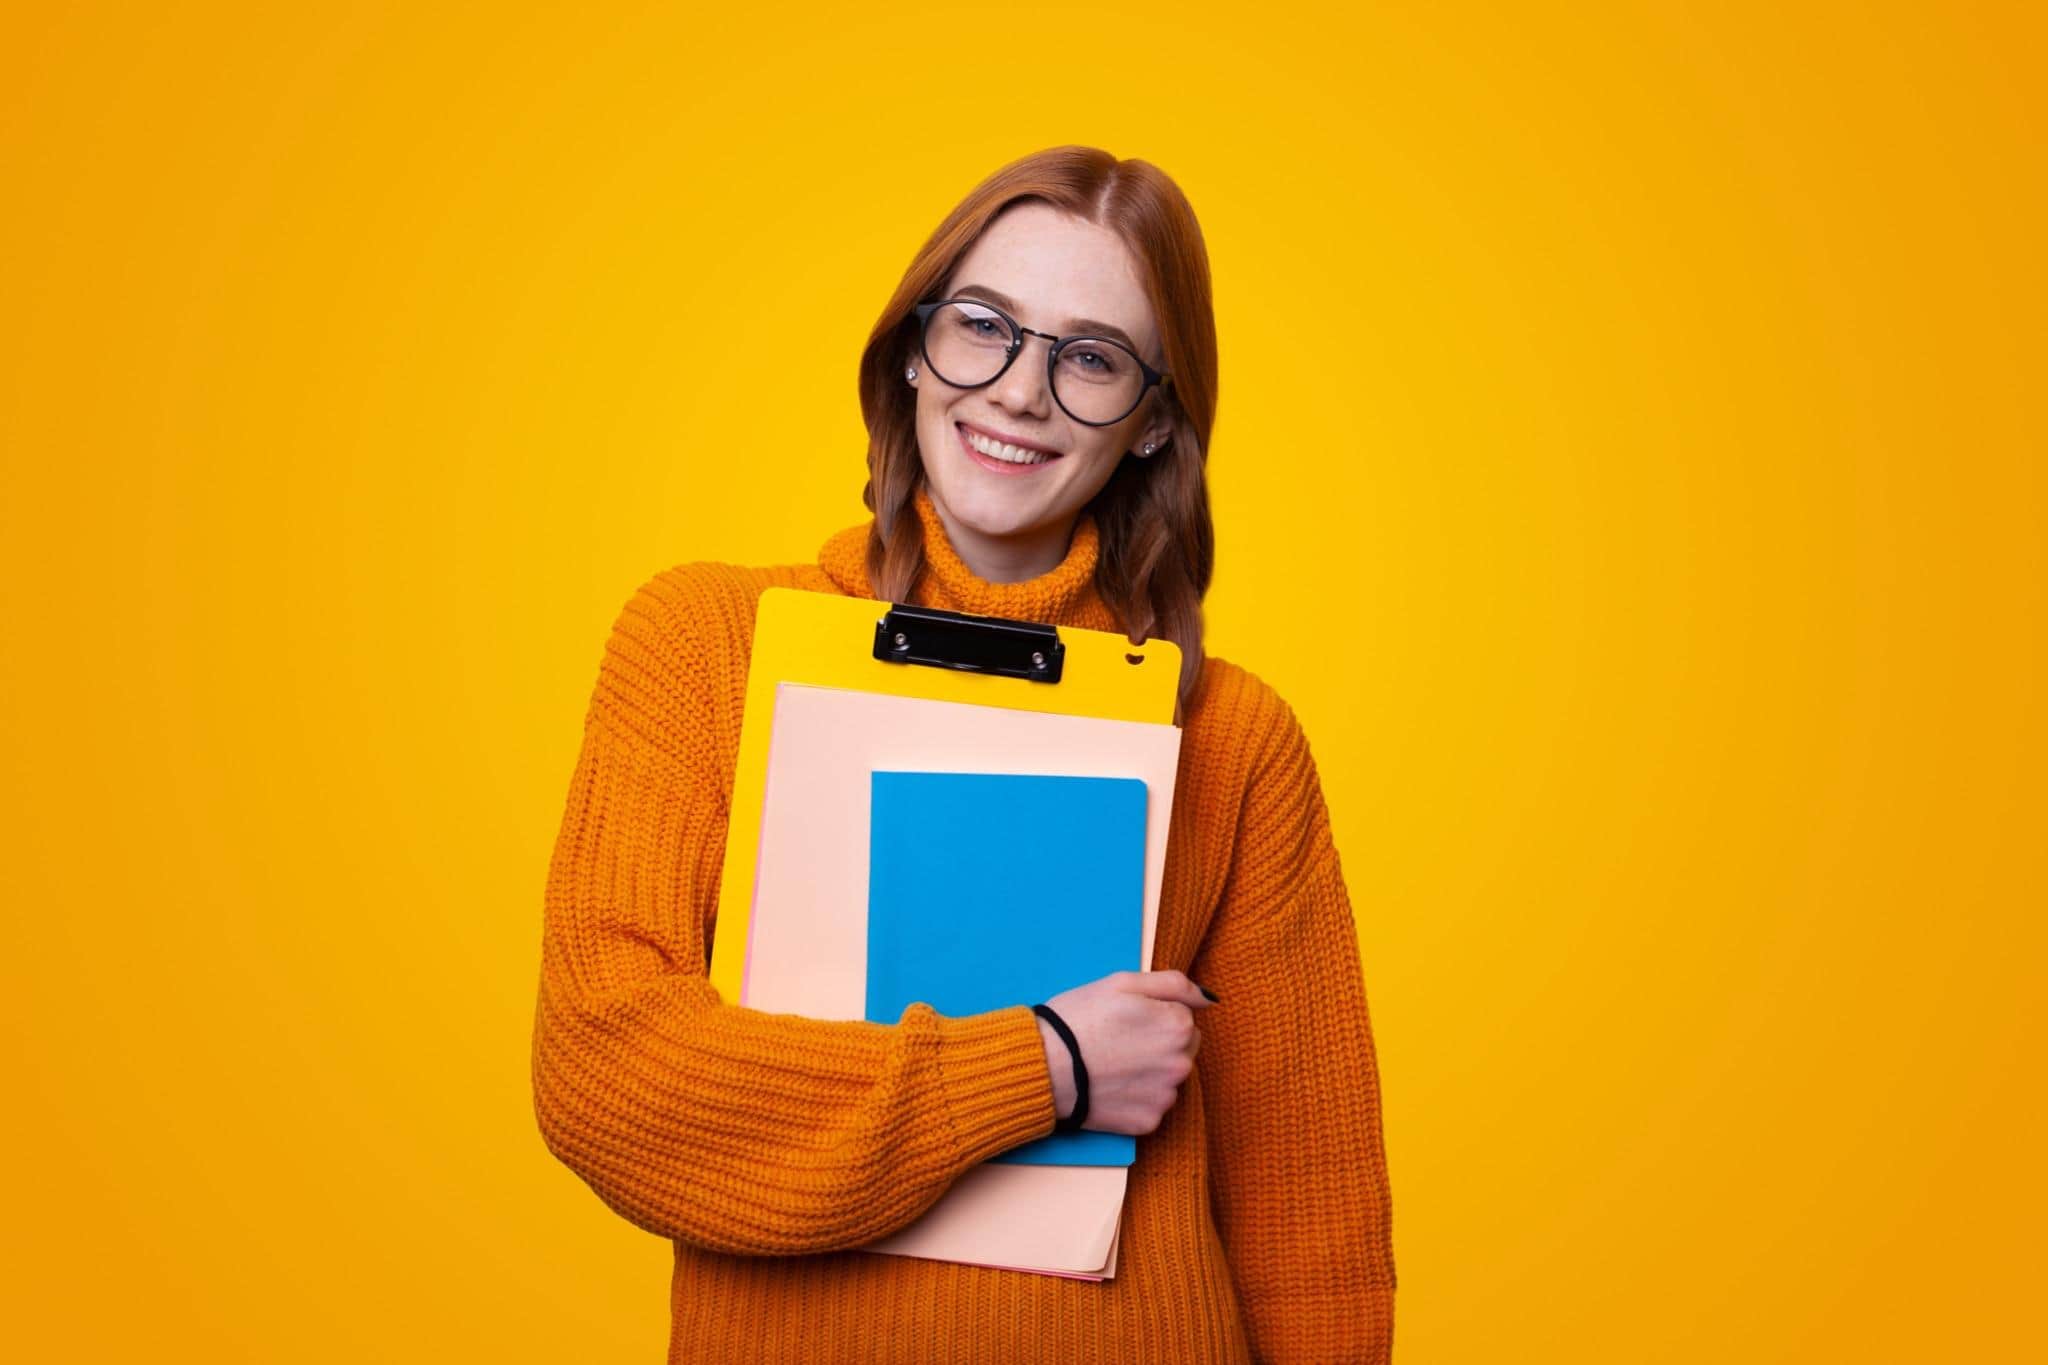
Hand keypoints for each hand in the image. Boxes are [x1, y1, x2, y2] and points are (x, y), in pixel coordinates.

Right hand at [1035, 970, 1214, 1135]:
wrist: (1044, 1066)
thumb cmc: (1080, 1018)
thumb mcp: (1123, 983)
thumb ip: (1175, 984)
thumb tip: (1209, 999)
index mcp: (1179, 1026)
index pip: (1184, 1016)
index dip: (1155, 1014)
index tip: (1128, 1019)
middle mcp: (1182, 1064)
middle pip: (1183, 1047)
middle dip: (1160, 1042)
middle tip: (1121, 1040)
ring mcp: (1166, 1097)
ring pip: (1169, 1077)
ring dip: (1151, 1070)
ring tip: (1114, 1063)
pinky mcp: (1149, 1122)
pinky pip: (1152, 1104)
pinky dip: (1137, 1097)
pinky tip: (1112, 1086)